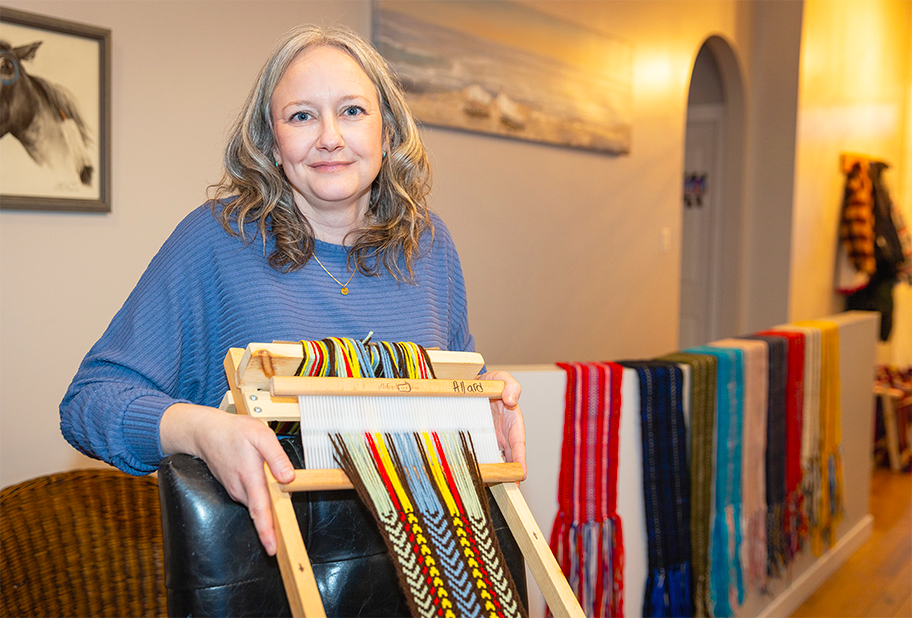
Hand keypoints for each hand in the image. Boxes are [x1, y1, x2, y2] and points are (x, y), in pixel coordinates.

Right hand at [160, 403, 295, 554]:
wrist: (206, 432)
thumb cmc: (234, 432)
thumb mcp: (261, 435)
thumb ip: (276, 457)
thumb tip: (288, 477)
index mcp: (250, 478)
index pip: (260, 510)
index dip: (266, 531)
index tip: (272, 548)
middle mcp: (241, 489)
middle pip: (263, 510)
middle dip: (274, 521)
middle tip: (287, 532)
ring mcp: (236, 491)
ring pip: (258, 503)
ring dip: (269, 504)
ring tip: (273, 490)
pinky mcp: (235, 489)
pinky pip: (253, 497)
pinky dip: (262, 497)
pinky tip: (263, 484)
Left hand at [479, 370, 525, 478]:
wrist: (471, 384)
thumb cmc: (491, 383)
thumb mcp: (502, 379)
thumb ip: (511, 386)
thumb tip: (512, 400)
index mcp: (513, 425)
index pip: (519, 446)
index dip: (521, 461)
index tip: (521, 475)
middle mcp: (502, 437)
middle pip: (507, 460)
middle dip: (507, 475)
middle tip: (504, 488)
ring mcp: (488, 441)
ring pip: (491, 461)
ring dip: (490, 473)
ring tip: (483, 485)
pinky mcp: (475, 442)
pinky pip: (476, 455)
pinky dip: (474, 465)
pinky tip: (468, 474)